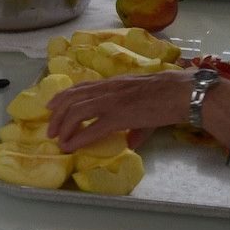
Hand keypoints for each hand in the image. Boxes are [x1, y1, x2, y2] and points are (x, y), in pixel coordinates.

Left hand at [45, 70, 229, 153]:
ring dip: (63, 126)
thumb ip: (135, 124)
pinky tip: (72, 146)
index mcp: (114, 84)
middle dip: (58, 114)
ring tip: (58, 138)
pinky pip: (92, 128)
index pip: (82, 86)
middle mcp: (109, 90)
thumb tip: (132, 141)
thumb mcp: (146, 105)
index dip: (63, 95)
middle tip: (50, 128)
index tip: (52, 105)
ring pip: (77, 111)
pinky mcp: (118, 116)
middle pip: (73, 98)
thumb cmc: (168, 96)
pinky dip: (78, 138)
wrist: (180, 92)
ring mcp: (112, 102)